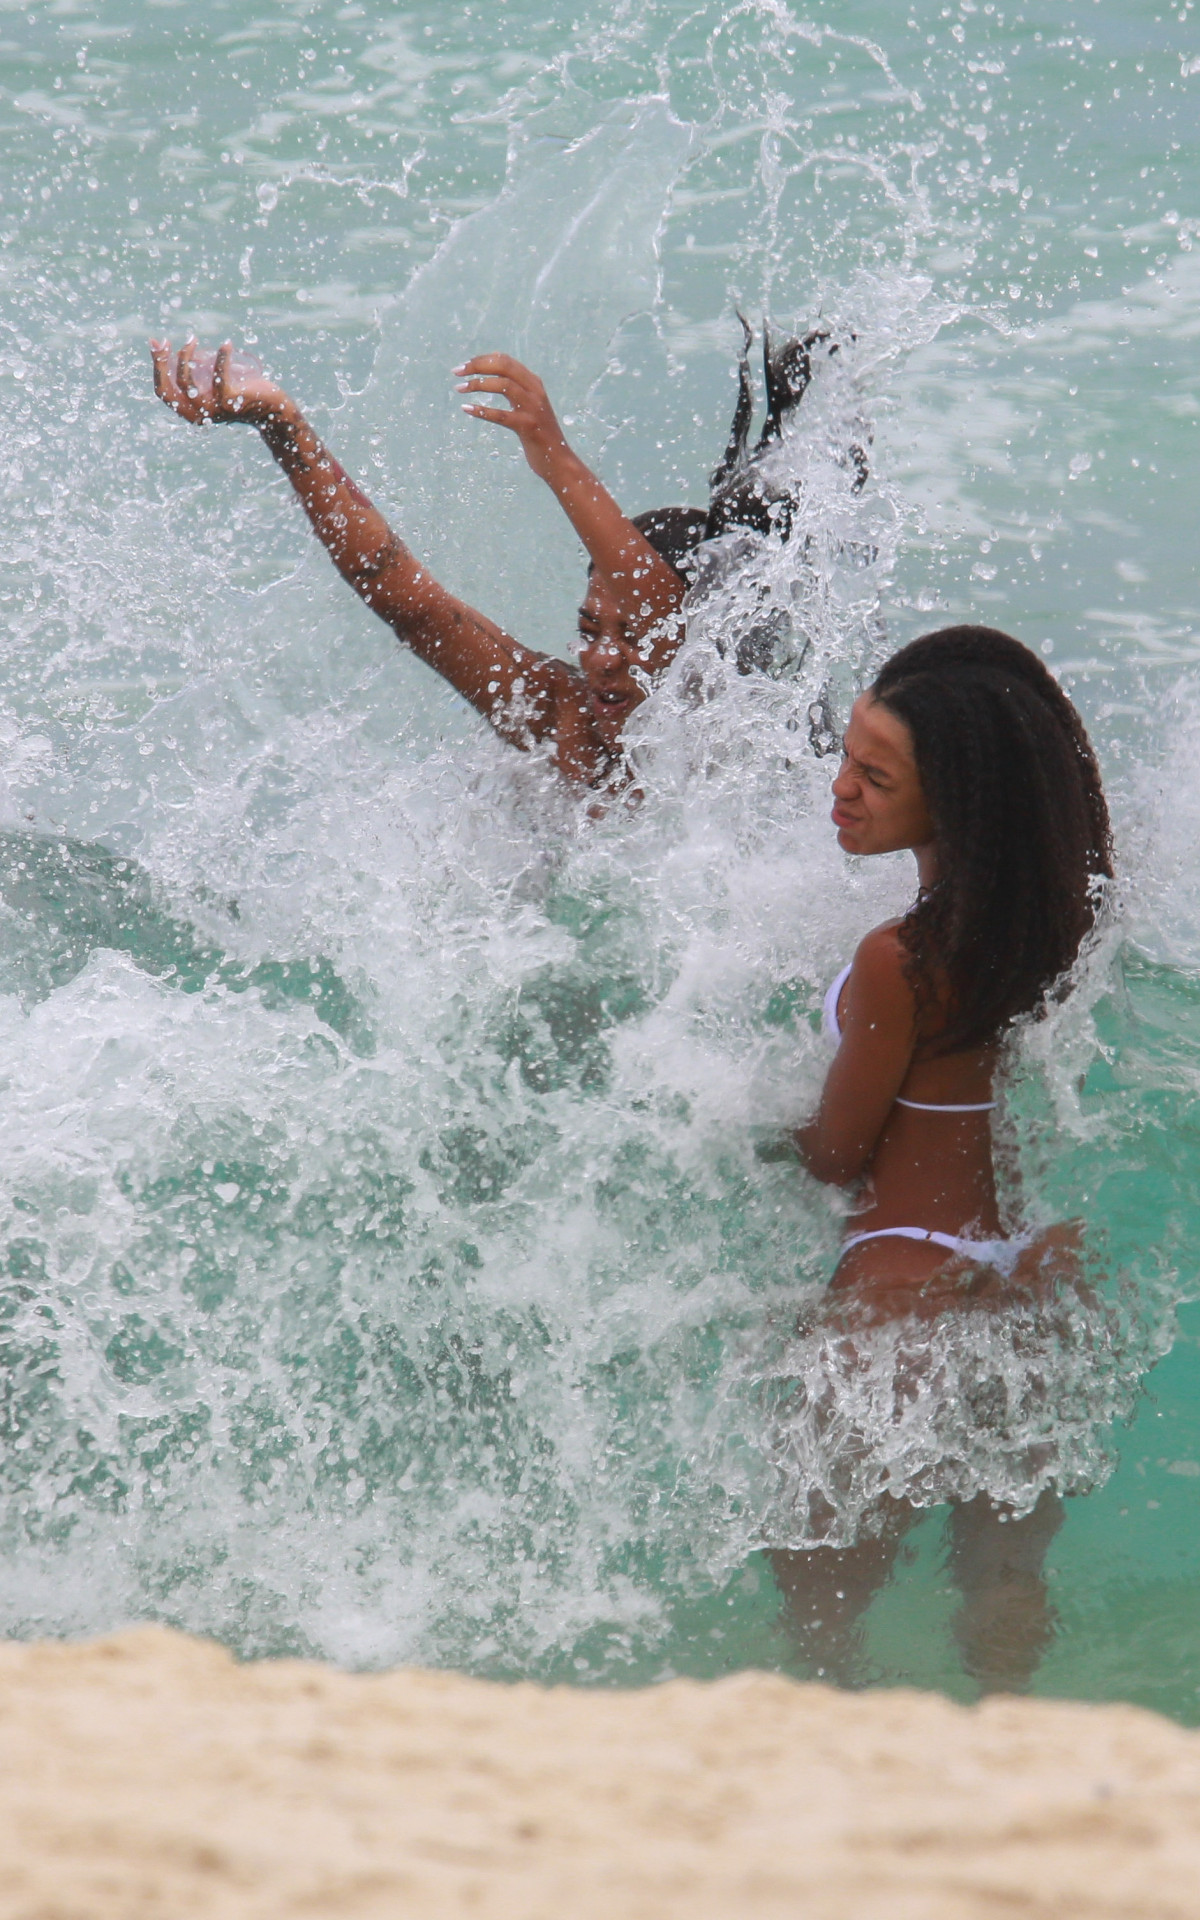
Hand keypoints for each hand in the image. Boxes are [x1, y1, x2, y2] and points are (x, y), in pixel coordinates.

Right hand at [150, 337, 289, 428]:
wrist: (272, 412)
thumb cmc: (239, 392)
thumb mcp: (212, 382)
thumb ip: (195, 370)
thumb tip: (168, 345)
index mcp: (190, 412)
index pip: (162, 391)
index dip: (156, 367)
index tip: (157, 343)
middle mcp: (198, 414)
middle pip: (168, 390)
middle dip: (161, 363)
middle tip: (164, 341)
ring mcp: (213, 410)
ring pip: (187, 384)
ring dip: (185, 357)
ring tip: (193, 338)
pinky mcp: (231, 402)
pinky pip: (220, 378)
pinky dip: (222, 358)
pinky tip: (226, 344)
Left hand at [455, 353, 569, 483]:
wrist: (557, 460)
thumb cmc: (538, 434)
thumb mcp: (528, 405)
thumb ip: (516, 389)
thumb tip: (492, 371)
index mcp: (533, 383)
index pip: (505, 360)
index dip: (482, 359)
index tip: (464, 366)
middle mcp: (535, 391)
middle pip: (503, 366)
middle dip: (477, 365)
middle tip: (457, 372)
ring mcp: (533, 408)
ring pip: (503, 385)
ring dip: (477, 384)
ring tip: (459, 388)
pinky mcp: (528, 427)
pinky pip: (501, 415)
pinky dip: (482, 411)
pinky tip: (466, 408)